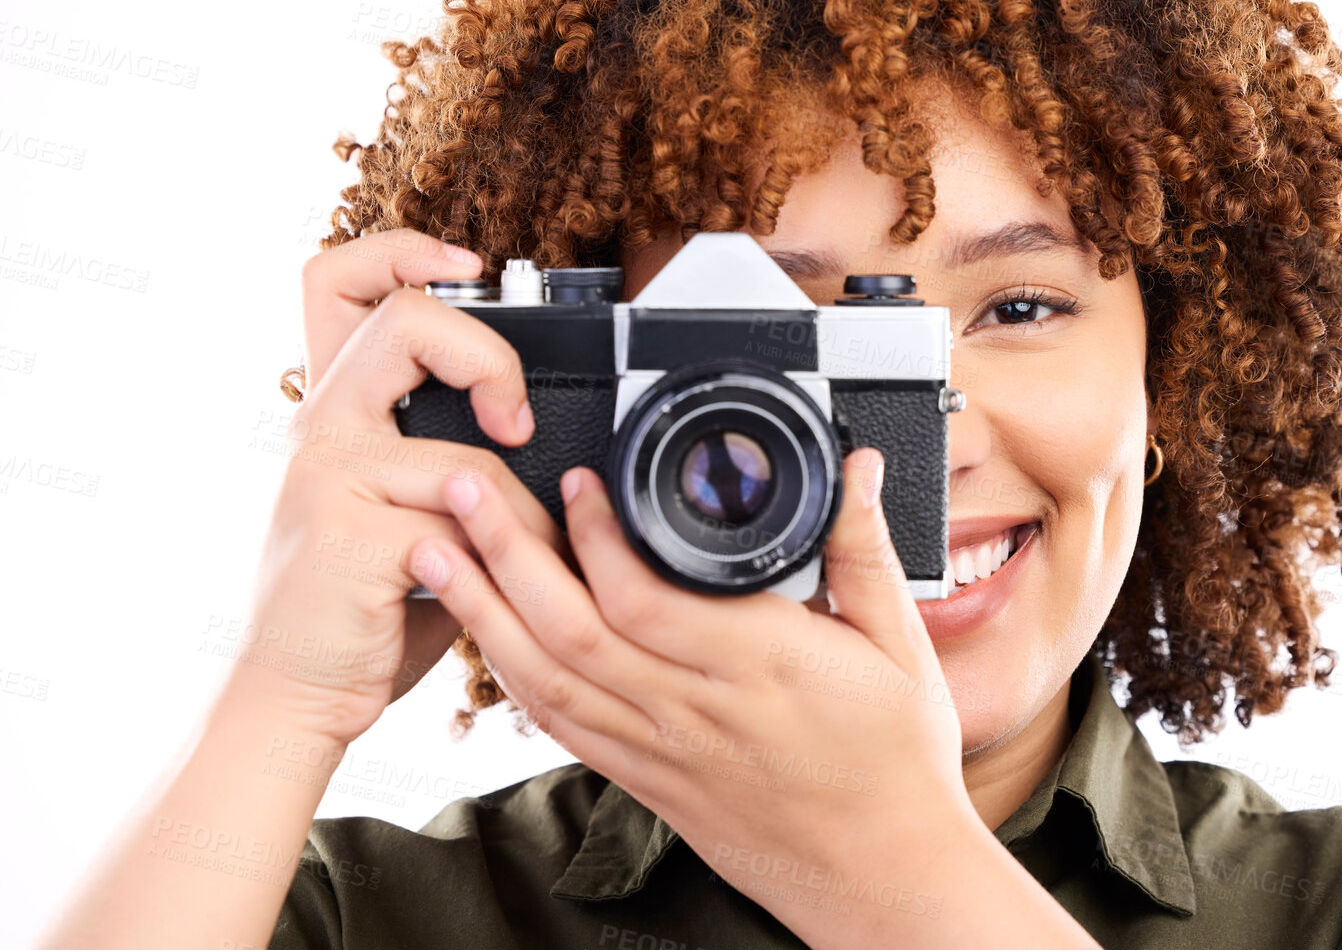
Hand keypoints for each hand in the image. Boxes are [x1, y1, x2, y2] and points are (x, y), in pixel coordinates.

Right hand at [226, 228, 565, 747]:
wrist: (297, 692)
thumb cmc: (368, 602)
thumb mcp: (404, 507)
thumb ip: (448, 453)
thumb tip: (539, 428)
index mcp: (335, 406)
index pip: (338, 280)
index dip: (403, 249)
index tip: (469, 265)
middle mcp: (321, 426)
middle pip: (405, 319)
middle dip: (489, 357)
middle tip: (515, 421)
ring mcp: (328, 477)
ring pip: (460, 451)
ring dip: (515, 511)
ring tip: (515, 550)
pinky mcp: (348, 537)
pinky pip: (461, 527)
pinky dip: (496, 562)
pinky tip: (478, 589)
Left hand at [407, 447, 989, 945]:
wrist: (880, 874)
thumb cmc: (896, 763)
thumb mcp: (899, 645)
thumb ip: (864, 549)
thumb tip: (855, 468)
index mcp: (763, 668)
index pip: (647, 600)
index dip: (596, 537)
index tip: (576, 479)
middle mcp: (698, 713)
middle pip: (571, 632)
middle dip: (506, 555)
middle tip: (466, 487)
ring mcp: (662, 753)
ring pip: (548, 680)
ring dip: (484, 611)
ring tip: (440, 550)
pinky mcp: (645, 781)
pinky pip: (560, 727)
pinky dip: (511, 676)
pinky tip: (484, 632)